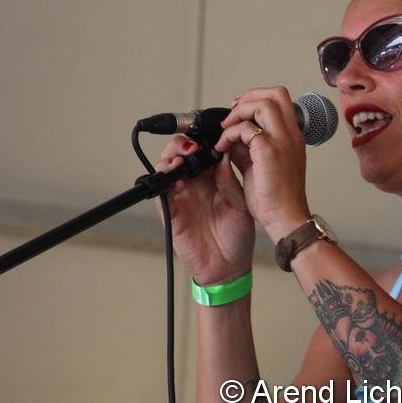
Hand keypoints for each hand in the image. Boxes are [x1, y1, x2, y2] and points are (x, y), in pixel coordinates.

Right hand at [155, 137, 254, 284]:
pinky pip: (161, 195)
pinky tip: (176, 180)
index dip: (202, 140)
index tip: (207, 135)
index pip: (202, 151)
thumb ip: (229, 179)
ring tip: (181, 158)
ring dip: (170, 160)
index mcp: (214, 178)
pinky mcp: (172, 214)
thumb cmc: (238, 236)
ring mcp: (182, 198)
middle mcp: (195, 185)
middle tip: (192, 146)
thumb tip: (223, 152)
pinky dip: (164, 184)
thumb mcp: (240, 203)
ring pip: (166, 170)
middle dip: (181, 145)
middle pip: (179, 155)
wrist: (230, 267)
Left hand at [216, 86, 309, 241]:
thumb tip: (231, 137)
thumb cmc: (277, 198)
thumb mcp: (261, 165)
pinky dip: (229, 134)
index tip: (239, 113)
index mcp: (292, 137)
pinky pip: (246, 128)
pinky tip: (223, 148)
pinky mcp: (268, 150)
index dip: (257, 100)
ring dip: (239, 112)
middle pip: (276, 93)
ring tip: (226, 130)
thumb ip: (248, 148)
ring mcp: (282, 140)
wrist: (286, 218)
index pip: (280, 100)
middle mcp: (291, 134)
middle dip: (249, 98)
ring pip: (264, 103)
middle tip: (233, 114)